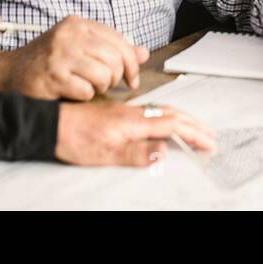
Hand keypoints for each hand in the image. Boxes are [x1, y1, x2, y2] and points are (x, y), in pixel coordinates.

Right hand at [0, 16, 148, 99]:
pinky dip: (84, 96)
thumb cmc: (46, 61)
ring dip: (100, 87)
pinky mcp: (52, 77)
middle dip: (116, 77)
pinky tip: (73, 92)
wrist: (8, 72)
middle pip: (115, 58)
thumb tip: (142, 53)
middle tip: (107, 84)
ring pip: (104, 75)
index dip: (131, 62)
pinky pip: (87, 91)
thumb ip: (110, 48)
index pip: (119, 40)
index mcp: (77, 25)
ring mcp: (59, 56)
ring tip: (88, 86)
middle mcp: (69, 36)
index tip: (132, 78)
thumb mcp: (78, 47)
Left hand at [54, 101, 215, 166]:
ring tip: (196, 127)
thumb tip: (164, 152)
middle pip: (171, 115)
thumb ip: (136, 153)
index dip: (192, 135)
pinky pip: (151, 110)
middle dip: (194, 125)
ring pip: (162, 111)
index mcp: (133, 121)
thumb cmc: (74, 138)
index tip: (208, 144)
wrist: (51, 124)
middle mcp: (132, 112)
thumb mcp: (104, 153)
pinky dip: (167, 115)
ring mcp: (125, 110)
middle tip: (211, 135)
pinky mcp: (118, 112)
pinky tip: (165, 120)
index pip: (172, 125)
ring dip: (183, 119)